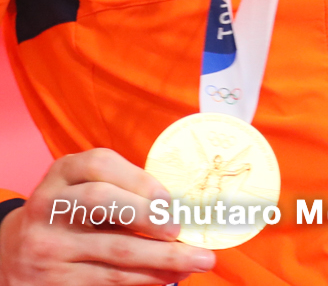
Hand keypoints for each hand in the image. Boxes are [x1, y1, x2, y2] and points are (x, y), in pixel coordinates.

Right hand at [0, 149, 213, 284]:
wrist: (16, 253)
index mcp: (62, 174)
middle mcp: (49, 206)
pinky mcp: (52, 280)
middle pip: (102, 202)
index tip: (170, 199)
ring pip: (114, 249)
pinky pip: (107, 279)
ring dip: (163, 257)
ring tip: (198, 260)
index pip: (99, 164)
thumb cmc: (71, 214)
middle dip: (149, 215)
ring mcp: (48, 245)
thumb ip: (123, 190)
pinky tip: (169, 275)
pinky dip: (145, 278)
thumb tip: (183, 208)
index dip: (140, 179)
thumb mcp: (84, 189)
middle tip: (182, 229)